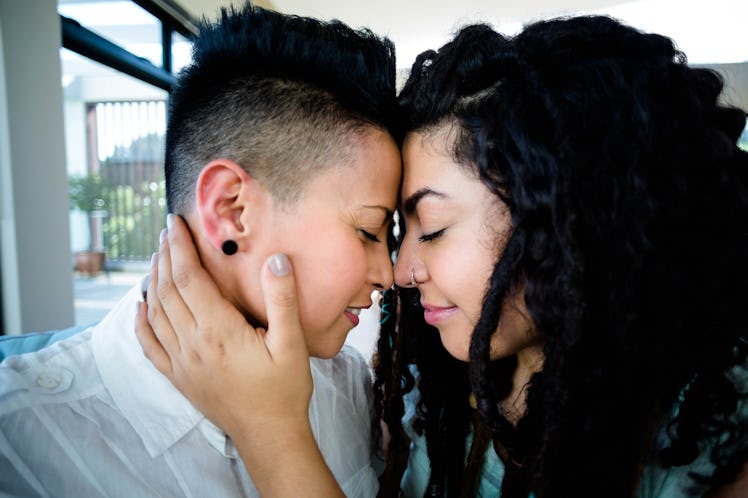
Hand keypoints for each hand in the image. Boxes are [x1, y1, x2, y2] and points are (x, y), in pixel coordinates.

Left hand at [134, 214, 311, 440]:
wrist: (268, 433)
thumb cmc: (284, 389)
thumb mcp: (292, 343)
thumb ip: (283, 299)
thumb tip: (276, 259)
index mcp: (218, 331)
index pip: (190, 278)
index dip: (180, 247)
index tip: (175, 223)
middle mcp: (192, 344)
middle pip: (168, 290)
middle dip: (165, 256)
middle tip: (166, 232)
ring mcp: (182, 362)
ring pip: (157, 313)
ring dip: (153, 281)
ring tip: (156, 257)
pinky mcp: (179, 378)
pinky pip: (150, 346)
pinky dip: (141, 322)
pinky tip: (140, 307)